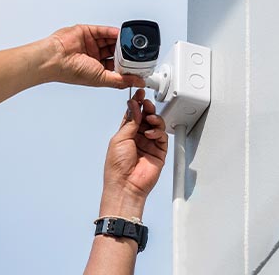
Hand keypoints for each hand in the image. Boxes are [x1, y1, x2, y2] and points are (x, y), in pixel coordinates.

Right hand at [48, 25, 144, 88]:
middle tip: (137, 51)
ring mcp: (91, 44)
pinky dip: (112, 32)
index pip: (117, 66)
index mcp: (98, 70)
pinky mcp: (87, 32)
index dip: (128, 65)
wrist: (56, 59)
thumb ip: (122, 80)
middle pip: (115, 52)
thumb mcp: (102, 78)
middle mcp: (95, 57)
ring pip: (110, 40)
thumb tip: (138, 82)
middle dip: (126, 51)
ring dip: (120, 40)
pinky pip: (103, 31)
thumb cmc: (72, 72)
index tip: (139, 64)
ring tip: (130, 41)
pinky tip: (120, 33)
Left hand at [100, 89, 168, 217]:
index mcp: (126, 133)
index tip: (139, 93)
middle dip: (147, 108)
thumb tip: (134, 105)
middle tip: (146, 103)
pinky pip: (162, 137)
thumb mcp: (120, 138)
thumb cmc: (116, 166)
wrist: (125, 184)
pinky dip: (158, 131)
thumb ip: (130, 121)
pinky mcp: (159, 152)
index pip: (134, 114)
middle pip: (146, 117)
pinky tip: (151, 133)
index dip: (137, 103)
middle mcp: (138, 137)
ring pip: (156, 125)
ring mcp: (149, 144)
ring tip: (150, 118)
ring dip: (154, 118)